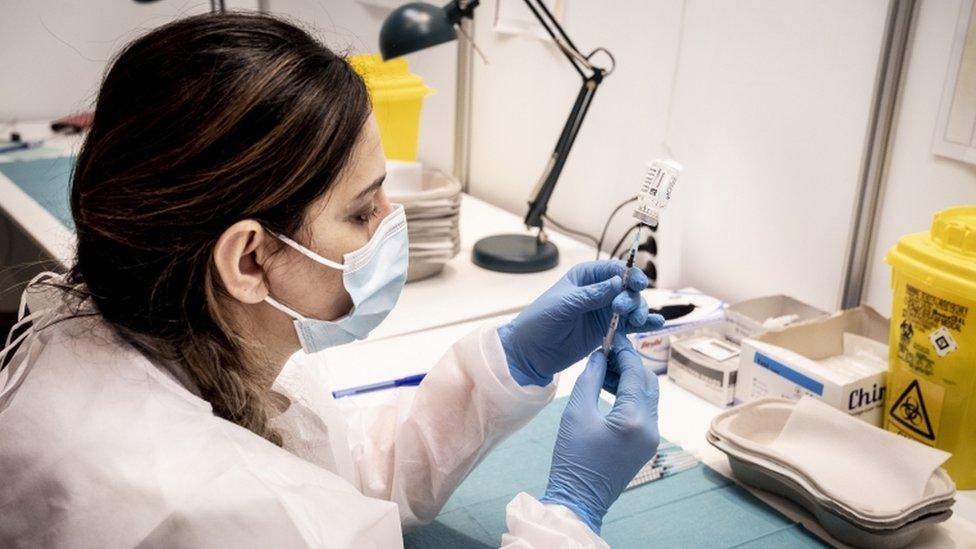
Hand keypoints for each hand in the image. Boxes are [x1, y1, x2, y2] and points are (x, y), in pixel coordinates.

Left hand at [497, 260, 664, 385]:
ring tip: (638, 321)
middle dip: (632, 297)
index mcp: (587, 277)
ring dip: (640, 310)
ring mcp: (606, 311)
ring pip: (632, 306)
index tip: (637, 284)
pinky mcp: (609, 330)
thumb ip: (592, 295)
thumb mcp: (564, 305)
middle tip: (623, 310)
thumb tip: (619, 283)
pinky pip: (631, 325)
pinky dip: (644, 323)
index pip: (615, 270)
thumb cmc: (540, 321)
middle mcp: (600, 291)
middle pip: (628, 289)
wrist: (531, 352)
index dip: (630, 275)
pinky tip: (657, 324)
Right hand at [540, 334, 660, 532]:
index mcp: (635, 420)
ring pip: (647, 396)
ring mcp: (651, 438)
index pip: (636, 373)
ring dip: (629, 378)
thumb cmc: (573, 457)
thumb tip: (599, 356)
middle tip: (607, 349)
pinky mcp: (645, 444)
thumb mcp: (576, 413)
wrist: (578, 500)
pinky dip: (629, 395)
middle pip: (647, 382)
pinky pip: (642, 410)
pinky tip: (608, 387)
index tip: (611, 335)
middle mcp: (651, 428)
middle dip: (629, 363)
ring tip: (604, 366)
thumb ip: (590, 378)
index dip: (624, 351)